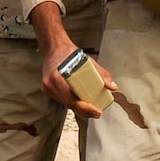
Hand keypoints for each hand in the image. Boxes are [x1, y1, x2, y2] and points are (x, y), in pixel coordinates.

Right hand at [32, 0, 114, 114]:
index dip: (85, 108)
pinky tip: (81, 102)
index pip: (72, 99)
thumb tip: (113, 87)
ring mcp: (47, 88)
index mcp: (58, 76)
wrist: (53, 48)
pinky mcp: (47, 90)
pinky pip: (62, 100)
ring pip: (66, 104)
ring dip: (79, 108)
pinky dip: (72, 102)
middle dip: (85, 111)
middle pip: (69, 104)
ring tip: (92, 108)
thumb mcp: (88, 61)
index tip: (97, 111)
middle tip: (97, 112)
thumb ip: (101, 74)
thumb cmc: (69, 53)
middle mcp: (50, 84)